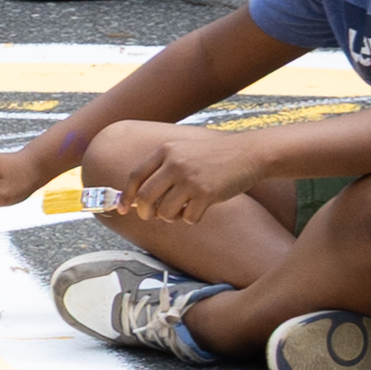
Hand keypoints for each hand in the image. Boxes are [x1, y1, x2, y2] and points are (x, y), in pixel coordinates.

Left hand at [105, 124, 256, 231]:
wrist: (247, 153)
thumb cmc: (214, 156)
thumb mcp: (183, 151)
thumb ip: (162, 168)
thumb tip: (139, 195)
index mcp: (165, 151)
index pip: (135, 176)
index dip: (126, 196)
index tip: (123, 209)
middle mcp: (174, 163)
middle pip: (145, 197)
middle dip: (144, 212)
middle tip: (149, 216)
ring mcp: (190, 178)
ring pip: (164, 212)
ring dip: (171, 216)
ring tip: (183, 208)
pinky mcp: (206, 193)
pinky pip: (188, 218)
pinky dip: (192, 218)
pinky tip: (201, 207)